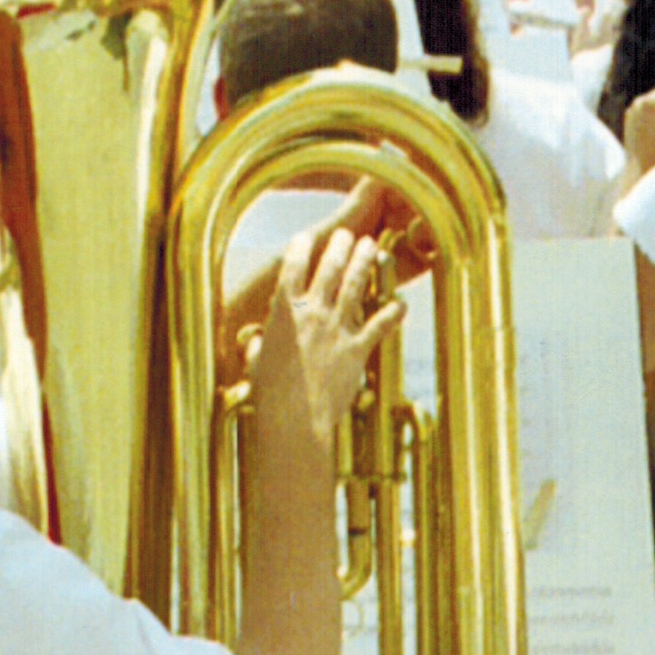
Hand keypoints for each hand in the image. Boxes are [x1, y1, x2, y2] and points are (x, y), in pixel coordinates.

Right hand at [245, 223, 400, 446]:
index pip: (293, 265)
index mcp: (284, 311)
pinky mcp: (356, 350)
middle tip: (348, 234)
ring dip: (365, 262)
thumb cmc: (270, 395)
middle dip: (340, 245)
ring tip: (372, 246)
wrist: (294, 419)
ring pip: (355, 285)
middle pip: (330, 267)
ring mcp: (336, 329)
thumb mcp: (257, 364)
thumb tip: (253, 345)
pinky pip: (379, 326)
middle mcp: (312, 312)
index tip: (307, 236)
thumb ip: (258, 348)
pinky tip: (401, 304)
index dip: (301, 246)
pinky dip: (393, 314)